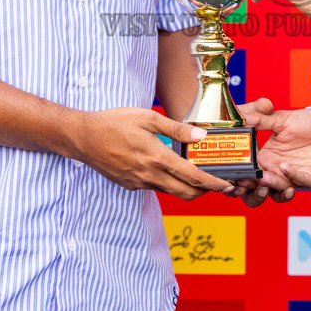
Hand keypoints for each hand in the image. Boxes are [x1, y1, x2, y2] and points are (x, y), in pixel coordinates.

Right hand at [70, 107, 233, 199]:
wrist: (83, 137)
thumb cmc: (114, 122)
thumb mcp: (147, 117)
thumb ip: (176, 128)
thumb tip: (200, 136)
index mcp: (157, 157)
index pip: (193, 177)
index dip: (214, 184)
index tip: (228, 185)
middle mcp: (149, 175)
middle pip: (186, 193)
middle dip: (205, 192)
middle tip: (217, 183)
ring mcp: (138, 183)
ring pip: (171, 192)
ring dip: (187, 187)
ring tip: (196, 175)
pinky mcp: (130, 185)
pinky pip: (155, 188)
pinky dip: (168, 183)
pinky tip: (169, 170)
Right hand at [240, 102, 310, 202]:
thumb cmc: (309, 122)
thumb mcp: (282, 119)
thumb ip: (262, 120)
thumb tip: (242, 117)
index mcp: (267, 158)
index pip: (249, 172)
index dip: (240, 176)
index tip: (232, 174)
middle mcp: (278, 171)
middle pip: (260, 190)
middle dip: (251, 190)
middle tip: (247, 183)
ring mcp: (295, 177)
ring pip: (278, 192)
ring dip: (271, 188)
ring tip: (265, 179)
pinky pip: (300, 182)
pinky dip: (291, 176)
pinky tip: (284, 167)